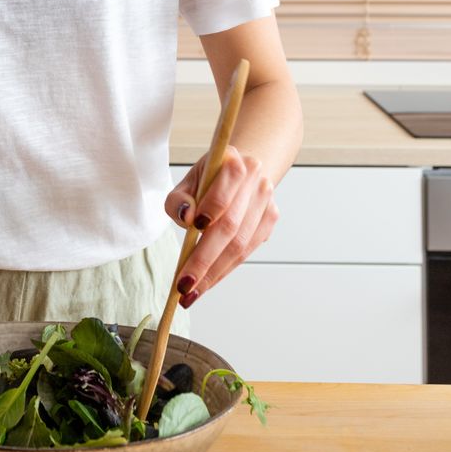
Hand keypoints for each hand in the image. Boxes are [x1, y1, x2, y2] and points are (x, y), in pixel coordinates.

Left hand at [164, 145, 277, 306]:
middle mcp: (255, 178)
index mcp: (233, 159)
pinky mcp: (271, 219)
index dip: (213, 205)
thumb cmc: (207, 180)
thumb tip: (187, 217)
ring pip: (241, 243)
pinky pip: (248, 250)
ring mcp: (266, 200)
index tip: (194, 226)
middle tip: (184, 284)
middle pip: (231, 224)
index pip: (227, 182)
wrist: (238, 174)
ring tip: (192, 292)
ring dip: (215, 272)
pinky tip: (208, 281)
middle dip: (205, 258)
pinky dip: (226, 269)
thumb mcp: (187, 181)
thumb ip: (179, 199)